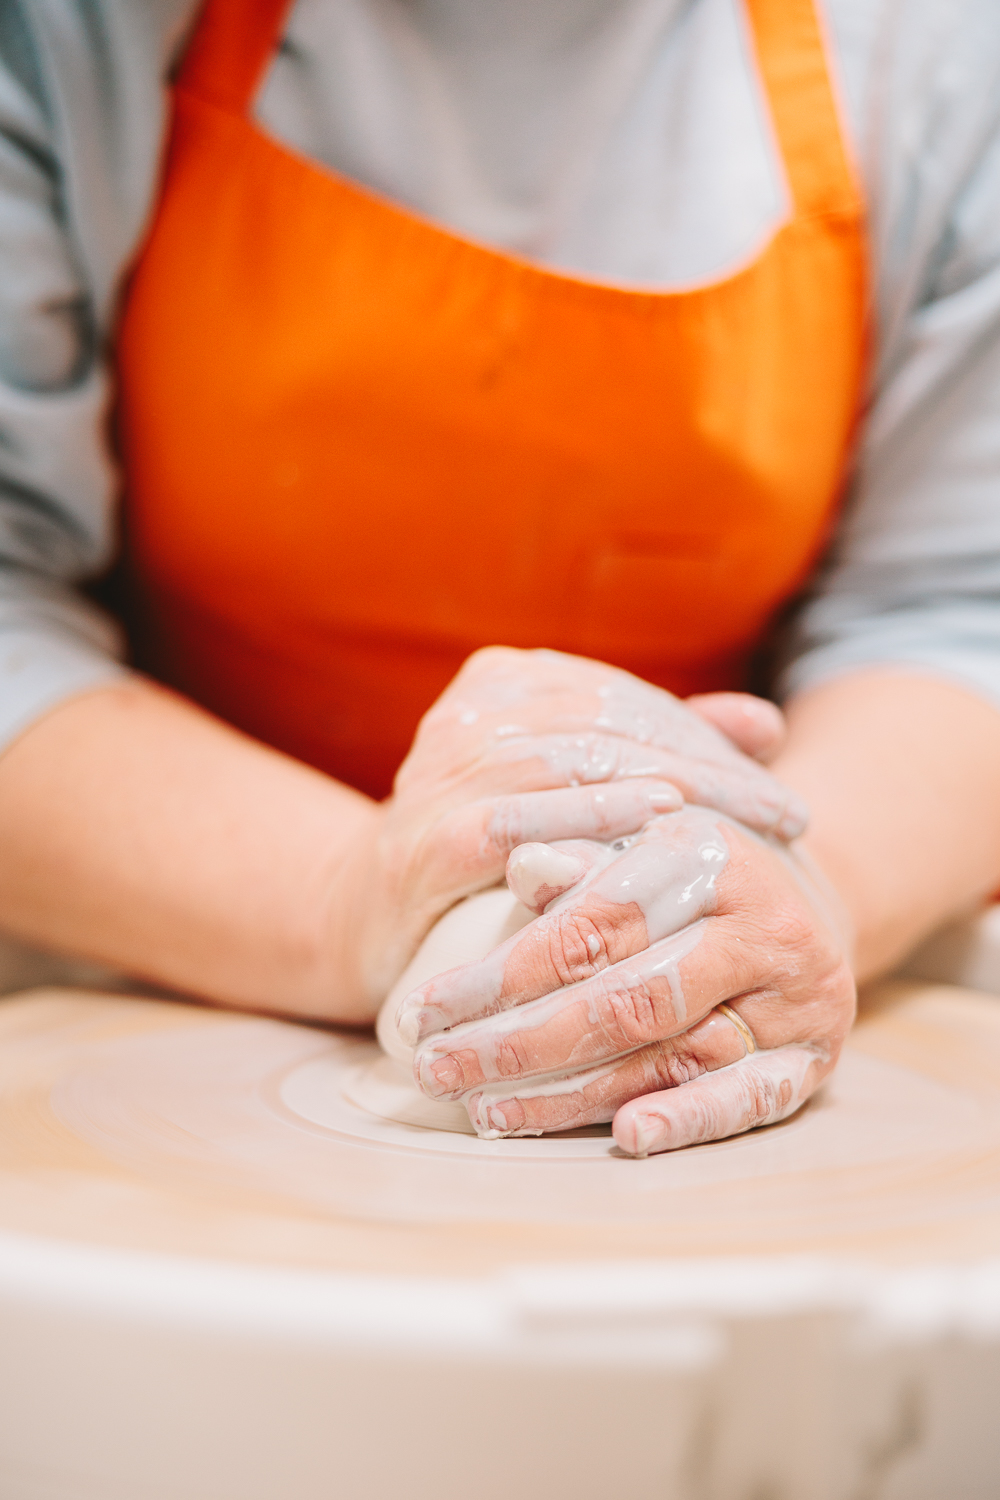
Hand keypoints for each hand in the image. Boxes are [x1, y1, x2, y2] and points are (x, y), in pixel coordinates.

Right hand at [347, 648, 806, 1005]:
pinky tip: (655, 824)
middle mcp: (468, 716)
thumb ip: (659, 748)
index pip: (623, 699)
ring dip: (670, 790)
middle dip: (706, 767)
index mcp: (501, 683)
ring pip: (574, 764)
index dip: (708, 736)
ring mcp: (439, 775)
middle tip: (783, 813)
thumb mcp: (571, 789)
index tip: (778, 781)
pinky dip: (589, 818)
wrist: (365, 916)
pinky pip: (518, 824)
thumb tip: (766, 723)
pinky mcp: (425, 841)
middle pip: (608, 726)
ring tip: (746, 826)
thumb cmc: (488, 853)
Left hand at [400, 807, 854, 1152]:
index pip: (591, 926)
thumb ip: (577, 856)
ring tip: (486, 1111)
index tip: (425, 1009)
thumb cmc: (683, 872)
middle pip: (626, 999)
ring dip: (572, 1094)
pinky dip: (687, 1120)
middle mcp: (761, 923)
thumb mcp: (632, 843)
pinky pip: (749, 1099)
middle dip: (519, 1041)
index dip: (502, 974)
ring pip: (671, 1056)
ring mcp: (796, 995)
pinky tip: (625, 1138)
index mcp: (706, 853)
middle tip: (436, 1069)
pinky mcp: (816, 1057)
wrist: (801, 899)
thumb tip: (520, 865)